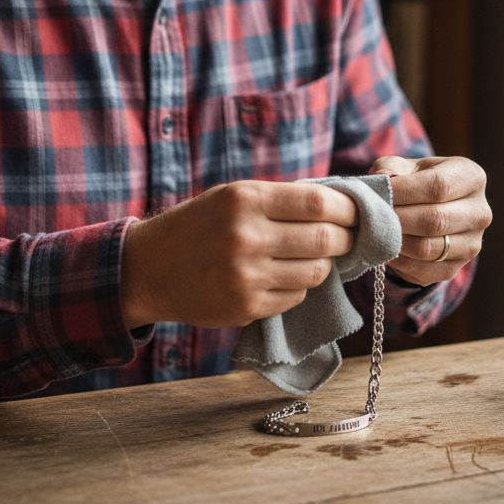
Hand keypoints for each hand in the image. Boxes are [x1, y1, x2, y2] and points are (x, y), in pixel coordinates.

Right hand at [120, 181, 358, 327]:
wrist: (148, 269)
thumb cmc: (199, 225)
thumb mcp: (231, 196)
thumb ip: (280, 199)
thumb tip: (341, 205)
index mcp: (244, 199)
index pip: (319, 203)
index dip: (347, 209)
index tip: (354, 213)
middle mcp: (245, 236)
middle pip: (325, 239)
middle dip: (345, 239)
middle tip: (346, 238)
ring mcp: (245, 276)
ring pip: (315, 272)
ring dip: (323, 264)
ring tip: (312, 257)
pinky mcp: (245, 307)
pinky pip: (295, 297)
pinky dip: (299, 287)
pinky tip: (283, 277)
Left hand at [369, 155, 490, 285]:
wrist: (432, 213)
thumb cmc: (418, 183)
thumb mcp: (408, 167)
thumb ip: (392, 167)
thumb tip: (380, 179)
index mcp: (472, 178)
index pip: (439, 186)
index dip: (405, 191)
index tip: (378, 192)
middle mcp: (480, 212)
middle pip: (435, 220)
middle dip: (397, 218)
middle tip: (372, 215)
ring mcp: (471, 244)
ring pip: (427, 248)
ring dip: (395, 241)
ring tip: (376, 230)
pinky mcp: (455, 268)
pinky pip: (422, 269)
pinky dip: (398, 261)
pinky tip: (385, 247)